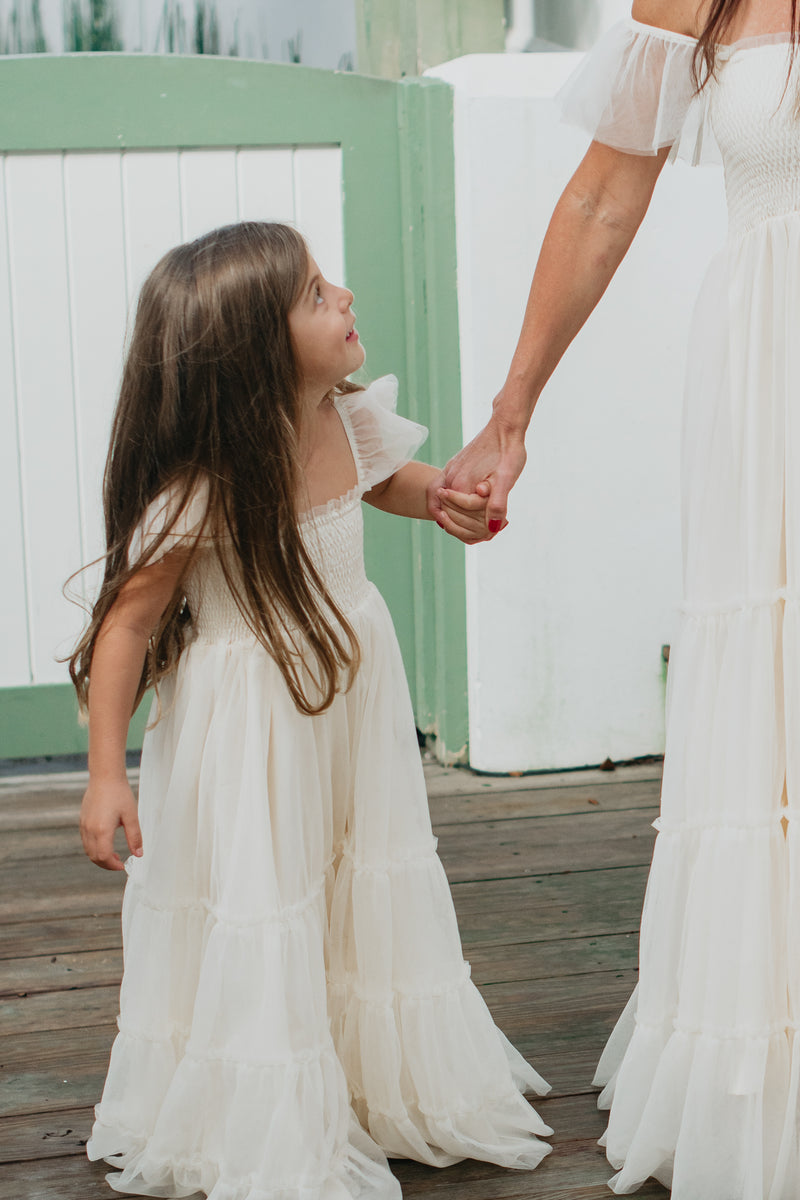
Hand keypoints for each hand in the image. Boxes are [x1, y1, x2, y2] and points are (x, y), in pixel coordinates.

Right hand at [80, 778, 142, 870]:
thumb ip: (135, 837)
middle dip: (106, 864)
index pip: (104, 857)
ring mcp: (84, 825)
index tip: (123, 865)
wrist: (105, 777)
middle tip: (119, 862)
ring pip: (88, 850)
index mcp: (102, 830)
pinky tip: (105, 842)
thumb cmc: (119, 794)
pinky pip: (85, 841)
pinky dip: (94, 848)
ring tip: (114, 854)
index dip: (113, 865)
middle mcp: (89, 830)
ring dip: (100, 857)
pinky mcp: (82, 821)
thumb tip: (139, 854)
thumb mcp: (131, 816)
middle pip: (94, 857)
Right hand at [426, 411, 526, 533]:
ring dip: (468, 516)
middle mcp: (449, 480)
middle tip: (493, 532)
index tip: (495, 532)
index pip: (460, 520)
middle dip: (469, 527)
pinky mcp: (456, 467)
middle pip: (452, 515)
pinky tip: (482, 503)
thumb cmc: (508, 452)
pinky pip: (455, 493)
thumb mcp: (506, 480)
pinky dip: (465, 503)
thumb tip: (492, 528)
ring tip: (490, 520)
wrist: (505, 426)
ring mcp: (450, 473)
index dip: (478, 530)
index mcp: (459, 486)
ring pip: (452, 505)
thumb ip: (497, 505)